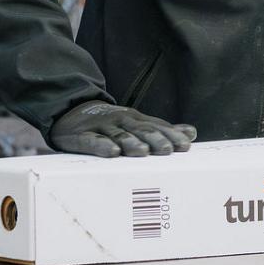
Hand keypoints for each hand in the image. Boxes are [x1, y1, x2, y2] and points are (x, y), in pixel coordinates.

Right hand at [50, 101, 195, 156]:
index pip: (156, 126)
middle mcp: (121, 120)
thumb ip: (162, 129)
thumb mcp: (136, 123)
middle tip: (168, 150)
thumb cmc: (110, 123)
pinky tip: (113, 153)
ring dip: (132, 143)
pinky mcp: (82, 136)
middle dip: (155, 139)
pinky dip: (103, 146)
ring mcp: (102, 127)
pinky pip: (93, 141)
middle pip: (140, 130)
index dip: (171, 135)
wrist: (71, 112)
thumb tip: (192, 133)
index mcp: (135, 119)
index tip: (185, 145)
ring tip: (143, 152)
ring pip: (119, 135)